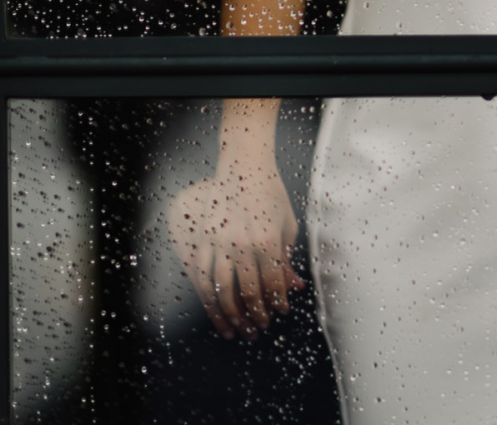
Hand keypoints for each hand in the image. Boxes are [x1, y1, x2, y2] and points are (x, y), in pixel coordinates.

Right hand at [169, 162, 303, 339]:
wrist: (244, 167)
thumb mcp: (287, 225)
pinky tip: (216, 311)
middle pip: (248, 292)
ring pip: (221, 291)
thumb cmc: (271, 194)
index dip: (276, 303)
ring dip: (230, 315)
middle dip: (255, 316)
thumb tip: (294, 287)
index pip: (272, 284)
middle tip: (260, 329)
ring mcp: (219, 243)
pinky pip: (202, 277)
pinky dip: (209, 299)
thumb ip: (286, 259)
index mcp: (268, 241)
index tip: (279, 314)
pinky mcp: (203, 240)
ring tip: (237, 329)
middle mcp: (242, 244)